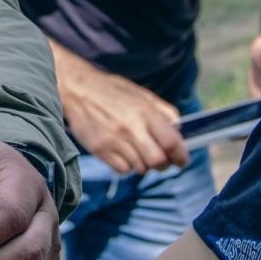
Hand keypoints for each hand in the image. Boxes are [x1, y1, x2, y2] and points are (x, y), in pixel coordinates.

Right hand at [53, 51, 187, 174]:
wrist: (78, 90)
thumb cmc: (113, 92)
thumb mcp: (142, 94)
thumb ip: (163, 111)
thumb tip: (179, 129)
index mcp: (145, 111)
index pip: (172, 142)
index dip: (181, 155)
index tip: (182, 160)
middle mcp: (131, 127)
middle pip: (158, 161)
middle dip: (164, 165)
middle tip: (161, 161)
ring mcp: (114, 140)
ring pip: (141, 168)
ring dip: (144, 164)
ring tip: (138, 152)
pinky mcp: (100, 149)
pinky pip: (123, 170)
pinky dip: (127, 166)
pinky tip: (122, 152)